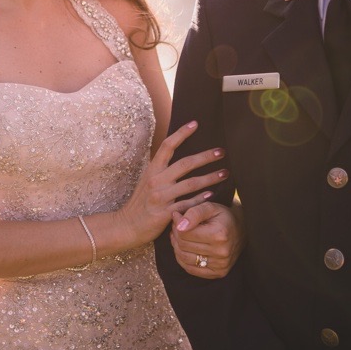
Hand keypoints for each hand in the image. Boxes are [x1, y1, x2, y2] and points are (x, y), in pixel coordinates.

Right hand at [114, 126, 229, 252]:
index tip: (195, 123)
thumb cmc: (140, 202)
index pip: (167, 146)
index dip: (181, 133)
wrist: (126, 226)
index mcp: (152, 170)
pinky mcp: (164, 214)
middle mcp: (156, 180)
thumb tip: (177, 151)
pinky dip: (200, 199)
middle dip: (205, 157)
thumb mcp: (147, 180)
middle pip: (185, 163)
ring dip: (210, 178)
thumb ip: (162, 168)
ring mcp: (160, 197)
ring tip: (224, 173)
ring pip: (190, 184)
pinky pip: (187, 204)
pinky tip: (211, 195)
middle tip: (221, 152)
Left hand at [171, 199, 243, 281]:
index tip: (176, 216)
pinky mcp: (218, 273)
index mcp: (219, 234)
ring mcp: (220, 265)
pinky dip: (183, 260)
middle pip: (184, 246)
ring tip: (178, 237)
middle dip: (175, 235)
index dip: (177, 224)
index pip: (186, 233)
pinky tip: (183, 249)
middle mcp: (221, 252)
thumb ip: (195, 212)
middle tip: (176, 226)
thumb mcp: (212, 207)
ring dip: (176, 247)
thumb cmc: (225, 216)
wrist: (243, 230)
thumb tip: (179, 225)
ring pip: (185, 259)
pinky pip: (191, 270)